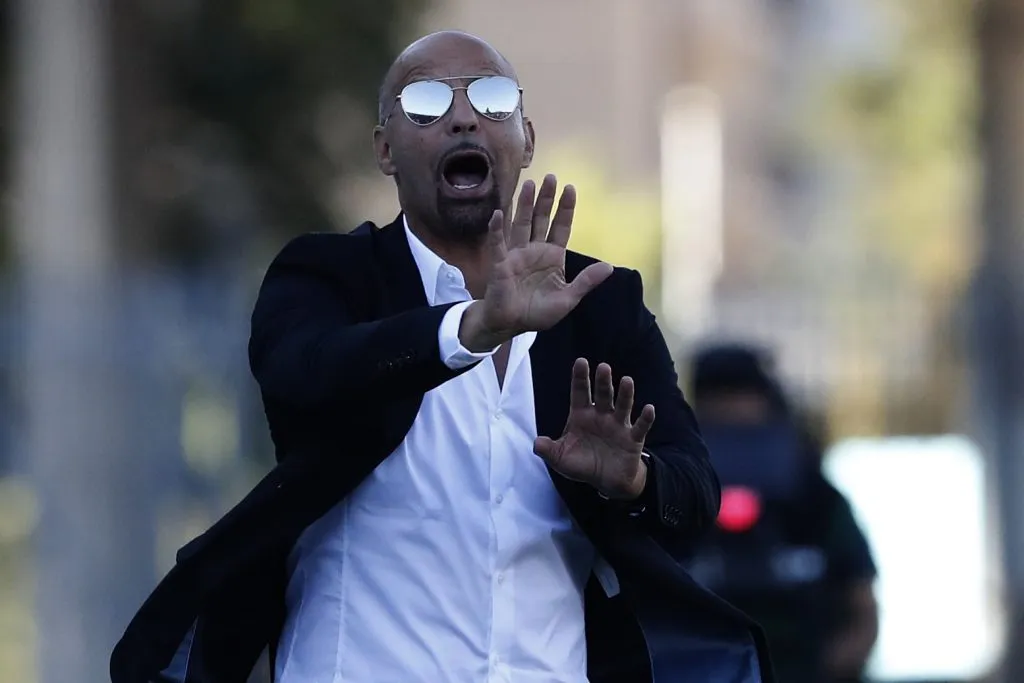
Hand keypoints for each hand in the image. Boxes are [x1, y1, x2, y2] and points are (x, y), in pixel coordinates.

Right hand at [459, 175, 612, 349]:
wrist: (510, 325)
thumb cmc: (537, 313)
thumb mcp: (568, 299)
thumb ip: (586, 282)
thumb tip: (609, 267)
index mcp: (552, 257)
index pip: (561, 227)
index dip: (565, 208)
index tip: (570, 188)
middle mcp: (534, 250)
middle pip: (541, 219)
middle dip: (546, 199)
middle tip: (551, 177)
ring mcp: (516, 254)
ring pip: (521, 224)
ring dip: (524, 204)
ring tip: (529, 183)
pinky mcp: (500, 263)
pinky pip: (498, 244)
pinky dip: (497, 230)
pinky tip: (498, 214)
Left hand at [534, 358, 654, 499]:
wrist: (607, 481)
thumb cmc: (582, 464)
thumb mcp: (561, 459)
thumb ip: (549, 451)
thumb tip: (536, 444)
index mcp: (582, 416)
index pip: (580, 393)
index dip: (580, 378)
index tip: (581, 361)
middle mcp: (601, 416)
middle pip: (602, 395)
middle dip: (603, 382)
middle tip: (603, 367)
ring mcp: (618, 426)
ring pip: (622, 406)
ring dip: (625, 394)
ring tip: (627, 381)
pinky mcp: (633, 439)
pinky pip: (640, 427)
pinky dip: (645, 418)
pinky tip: (649, 408)